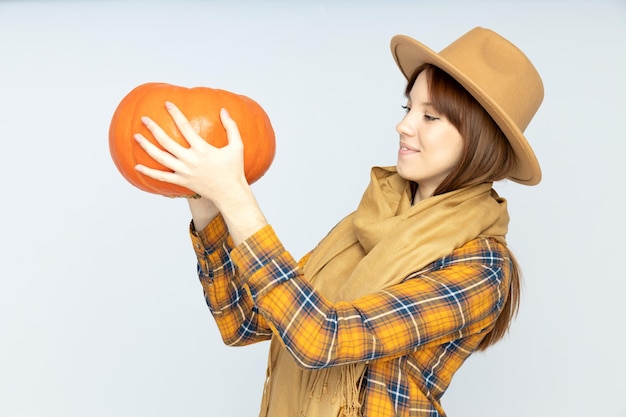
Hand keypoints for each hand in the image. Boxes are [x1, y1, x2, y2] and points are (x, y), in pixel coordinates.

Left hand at [134, 102, 266, 243]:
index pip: (185, 127)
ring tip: (136, 137)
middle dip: (154, 129)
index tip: (167, 104)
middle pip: (167, 142)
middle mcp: (190, 160)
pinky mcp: (182, 182)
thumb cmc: (234, 169)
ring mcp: (184, 172)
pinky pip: (162, 177)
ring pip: (161, 158)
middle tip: (144, 119)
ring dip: (147, 147)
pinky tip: (137, 166)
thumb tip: (223, 110)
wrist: (229, 193)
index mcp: (203, 149)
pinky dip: (149, 172)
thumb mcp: (237, 146)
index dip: (176, 114)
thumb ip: (231, 127)